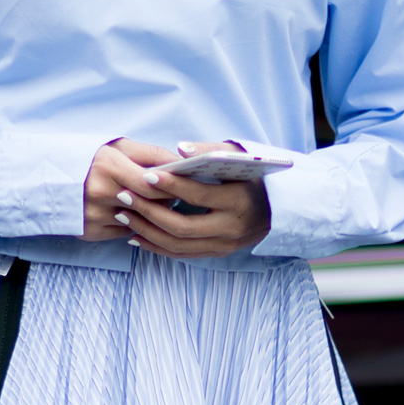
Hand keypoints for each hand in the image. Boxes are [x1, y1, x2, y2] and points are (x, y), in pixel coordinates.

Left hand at [83, 139, 270, 257]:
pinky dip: (157, 246)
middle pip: (182, 226)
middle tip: (124, 197)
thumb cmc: (253, 176)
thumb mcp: (240, 157)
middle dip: (149, 211)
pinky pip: (182, 254)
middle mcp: (232, 228)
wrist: (279, 209)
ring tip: (124, 215)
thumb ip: (211, 150)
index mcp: (239, 201)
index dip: (171, 186)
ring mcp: (225, 245)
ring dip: (147, 231)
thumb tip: (180, 150)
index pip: (199, 195)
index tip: (145, 176)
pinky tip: (136, 236)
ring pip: (178, 245)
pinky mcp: (218, 253)